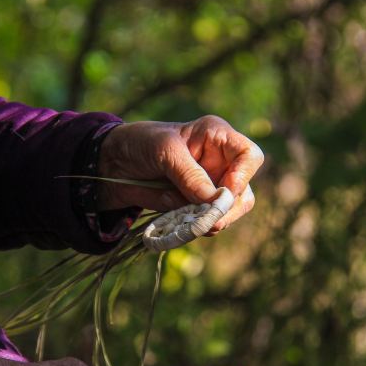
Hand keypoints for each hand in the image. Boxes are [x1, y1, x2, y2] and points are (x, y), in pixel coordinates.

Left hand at [98, 115, 263, 232]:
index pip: (250, 156)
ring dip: (212, 222)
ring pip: (230, 212)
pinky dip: (197, 228)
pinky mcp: (197, 206)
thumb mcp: (164, 151)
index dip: (243, 177)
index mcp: (218, 138)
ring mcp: (210, 187)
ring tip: (188, 222)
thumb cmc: (141, 143)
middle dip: (228, 209)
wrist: (115, 164)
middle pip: (244, 192)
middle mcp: (221, 163)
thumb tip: (215, 202)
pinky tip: (179, 224)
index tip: (223, 193)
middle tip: (208, 221)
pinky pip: (208, 223)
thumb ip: (189, 175)